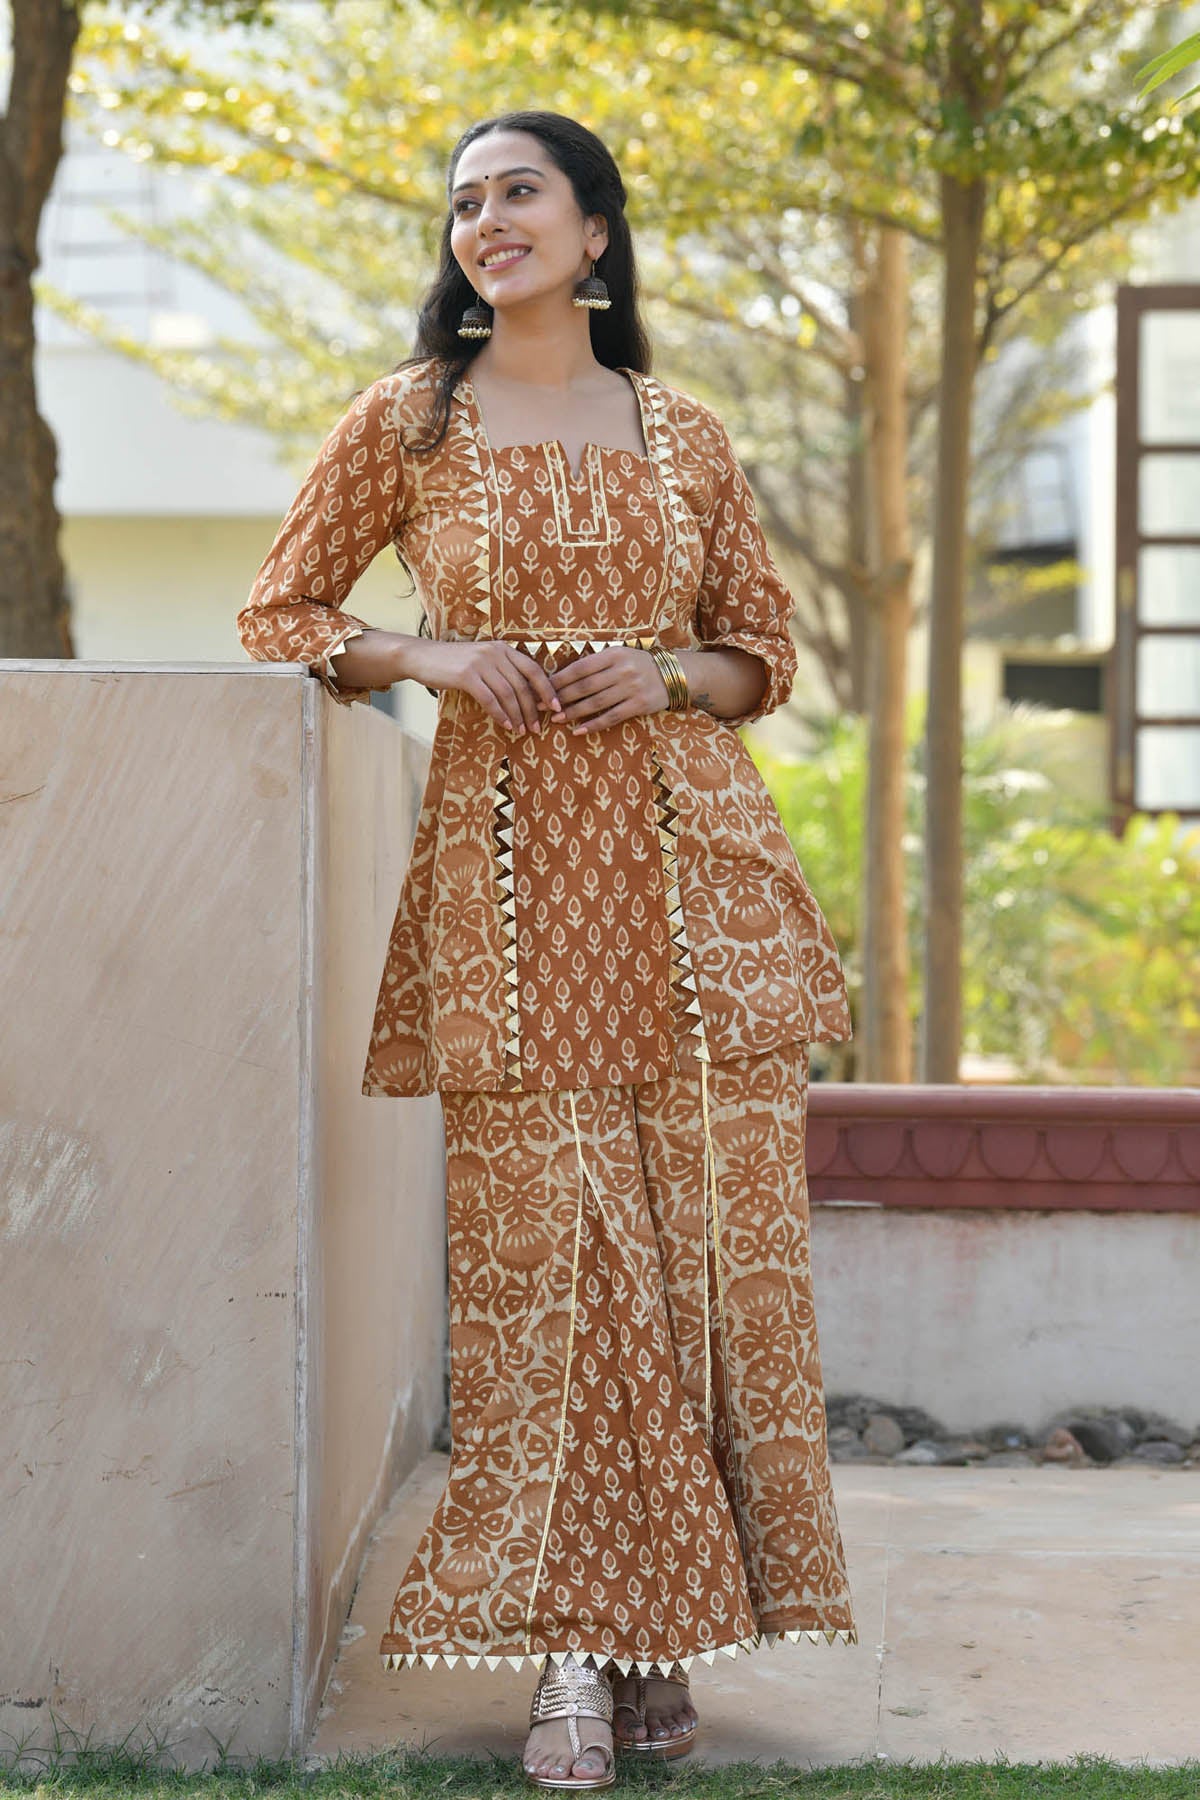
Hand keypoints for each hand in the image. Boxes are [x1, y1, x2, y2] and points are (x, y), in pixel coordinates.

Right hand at [403, 637, 562, 734]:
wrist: (421, 657)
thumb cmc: (454, 663)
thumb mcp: (482, 661)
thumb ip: (502, 672)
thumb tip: (525, 697)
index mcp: (503, 648)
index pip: (534, 670)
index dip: (547, 690)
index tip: (556, 708)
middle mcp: (495, 652)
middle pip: (522, 685)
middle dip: (532, 710)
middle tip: (536, 728)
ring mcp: (481, 663)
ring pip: (508, 694)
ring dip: (517, 716)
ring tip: (521, 731)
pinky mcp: (467, 675)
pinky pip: (490, 699)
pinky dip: (500, 715)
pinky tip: (506, 726)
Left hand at [550, 646, 670, 733]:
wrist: (674, 674)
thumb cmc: (639, 664)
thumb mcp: (619, 655)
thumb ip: (597, 664)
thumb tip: (563, 677)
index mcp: (613, 654)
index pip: (580, 668)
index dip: (560, 680)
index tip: (543, 688)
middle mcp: (622, 670)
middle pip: (584, 687)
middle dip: (561, 698)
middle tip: (543, 707)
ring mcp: (631, 688)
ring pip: (595, 703)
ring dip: (573, 713)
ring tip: (557, 719)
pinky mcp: (639, 705)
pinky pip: (611, 717)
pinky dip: (594, 725)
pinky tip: (579, 731)